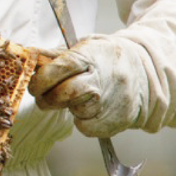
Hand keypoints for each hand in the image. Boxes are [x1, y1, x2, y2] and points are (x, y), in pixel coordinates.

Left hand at [29, 35, 148, 137]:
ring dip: (69, 108)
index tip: (34, 85)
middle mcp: (105, 78)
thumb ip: (57, 56)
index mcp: (93, 56)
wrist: (145, 70)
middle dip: (49, 98)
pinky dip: (82, 122)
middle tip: (43, 97)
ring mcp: (115, 100)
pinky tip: (89, 110)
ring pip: (78, 112)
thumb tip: (30, 57)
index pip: (63, 67)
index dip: (43, 78)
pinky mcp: (121, 119)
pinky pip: (89, 128)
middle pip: (68, 93)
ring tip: (75, 99)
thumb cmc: (107, 58)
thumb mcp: (85, 47)